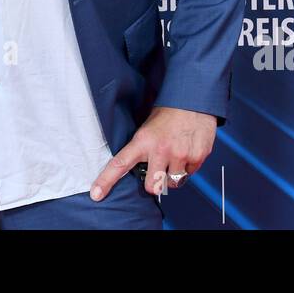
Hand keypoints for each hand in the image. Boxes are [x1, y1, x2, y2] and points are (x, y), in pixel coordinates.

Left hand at [90, 106, 215, 200]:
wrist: (194, 98)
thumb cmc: (169, 111)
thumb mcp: (148, 125)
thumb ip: (142, 146)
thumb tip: (135, 166)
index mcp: (143, 140)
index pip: (120, 164)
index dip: (106, 181)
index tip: (96, 194)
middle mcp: (161, 150)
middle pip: (152, 187)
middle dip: (154, 183)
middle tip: (157, 172)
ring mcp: (181, 155)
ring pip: (173, 183)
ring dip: (173, 175)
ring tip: (175, 157)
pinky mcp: (198, 157)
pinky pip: (190, 174)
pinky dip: (187, 167)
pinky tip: (187, 151)